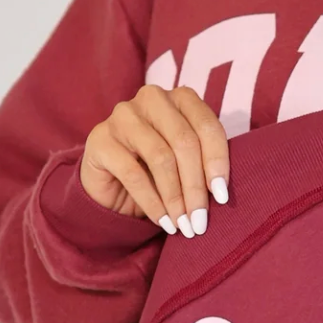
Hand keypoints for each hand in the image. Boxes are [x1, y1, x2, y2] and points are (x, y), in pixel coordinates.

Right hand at [80, 85, 229, 238]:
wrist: (111, 183)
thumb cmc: (157, 171)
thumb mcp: (186, 163)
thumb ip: (205, 164)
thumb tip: (222, 192)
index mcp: (180, 98)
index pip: (207, 126)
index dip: (218, 162)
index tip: (223, 197)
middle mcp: (152, 99)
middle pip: (184, 141)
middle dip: (196, 186)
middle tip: (200, 220)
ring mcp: (123, 116)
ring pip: (161, 157)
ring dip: (175, 197)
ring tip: (184, 225)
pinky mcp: (100, 139)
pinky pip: (133, 174)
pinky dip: (152, 202)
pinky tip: (164, 221)